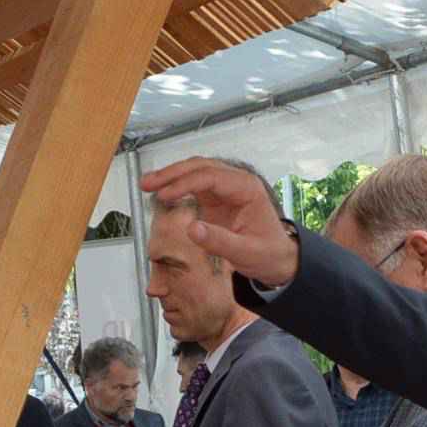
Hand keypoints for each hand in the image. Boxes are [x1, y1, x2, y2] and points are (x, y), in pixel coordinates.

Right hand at [137, 159, 300, 285]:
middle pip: (200, 167)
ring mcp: (225, 189)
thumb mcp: (246, 253)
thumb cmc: (268, 254)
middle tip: (148, 183)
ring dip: (171, 176)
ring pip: (194, 172)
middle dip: (172, 173)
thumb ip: (219, 241)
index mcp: (247, 189)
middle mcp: (236, 183)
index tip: (165, 195)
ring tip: (147, 184)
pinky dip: (176, 186)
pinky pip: (193, 185)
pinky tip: (160, 192)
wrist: (278, 260)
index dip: (185, 183)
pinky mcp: (216, 199)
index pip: (211, 177)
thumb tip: (191, 229)